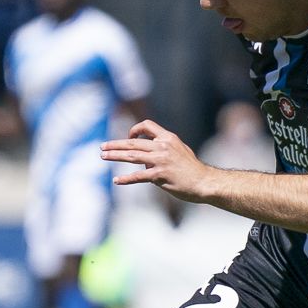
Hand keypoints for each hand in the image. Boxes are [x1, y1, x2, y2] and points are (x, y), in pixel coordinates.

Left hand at [102, 120, 216, 203]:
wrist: (205, 181)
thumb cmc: (192, 169)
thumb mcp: (180, 151)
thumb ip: (163, 150)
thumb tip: (145, 160)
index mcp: (168, 138)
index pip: (147, 125)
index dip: (134, 129)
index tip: (127, 136)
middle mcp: (163, 146)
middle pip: (133, 142)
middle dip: (115, 144)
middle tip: (102, 147)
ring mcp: (161, 160)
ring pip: (132, 155)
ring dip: (115, 156)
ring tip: (103, 156)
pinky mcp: (160, 175)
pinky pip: (138, 176)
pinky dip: (125, 179)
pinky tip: (116, 181)